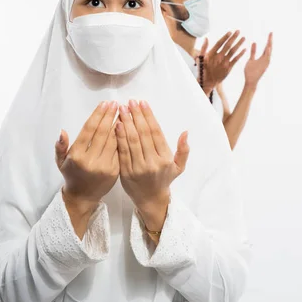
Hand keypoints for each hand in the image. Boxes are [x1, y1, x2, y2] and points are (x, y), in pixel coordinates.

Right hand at [55, 101, 118, 210]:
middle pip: (103, 132)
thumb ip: (60, 146)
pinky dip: (123, 137)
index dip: (98, 115)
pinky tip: (126, 127)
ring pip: (114, 140)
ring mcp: (104, 166)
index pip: (89, 130)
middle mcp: (91, 160)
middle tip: (116, 103)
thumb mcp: (60, 161)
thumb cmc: (71, 175)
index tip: (105, 103)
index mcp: (77, 155)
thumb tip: (62, 131)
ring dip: (119, 124)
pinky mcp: (115, 171)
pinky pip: (120, 150)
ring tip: (123, 111)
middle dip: (110, 116)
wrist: (83, 197)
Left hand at [116, 100, 188, 231]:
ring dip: (126, 123)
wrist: (150, 200)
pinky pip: (122, 151)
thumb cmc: (164, 179)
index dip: (148, 116)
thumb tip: (185, 132)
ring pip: (131, 141)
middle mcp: (152, 163)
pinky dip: (119, 137)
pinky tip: (116, 125)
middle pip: (142, 134)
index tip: (142, 103)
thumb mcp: (178, 167)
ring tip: (122, 109)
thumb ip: (183, 150)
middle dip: (136, 116)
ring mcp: (138, 168)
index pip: (156, 132)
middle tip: (130, 102)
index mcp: (165, 159)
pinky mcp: (125, 172)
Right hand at [197, 31, 245, 92]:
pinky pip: (236, 59)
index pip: (219, 43)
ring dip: (239, 44)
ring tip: (244, 38)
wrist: (208, 82)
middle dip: (233, 38)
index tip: (230, 32)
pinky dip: (240, 54)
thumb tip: (206, 38)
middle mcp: (218, 57)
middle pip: (227, 45)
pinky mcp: (228, 68)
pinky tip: (245, 49)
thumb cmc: (203, 69)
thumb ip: (204, 48)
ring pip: (233, 51)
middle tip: (238, 31)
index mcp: (211, 54)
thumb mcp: (201, 58)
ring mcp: (224, 63)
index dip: (225, 37)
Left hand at [244, 32, 272, 88]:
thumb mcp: (251, 59)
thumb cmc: (250, 71)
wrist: (250, 81)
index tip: (270, 33)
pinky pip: (266, 59)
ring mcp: (265, 63)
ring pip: (268, 53)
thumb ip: (253, 51)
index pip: (266, 47)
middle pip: (269, 48)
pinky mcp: (264, 66)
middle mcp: (266, 59)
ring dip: (269, 45)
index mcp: (263, 58)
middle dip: (270, 40)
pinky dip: (267, 53)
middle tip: (271, 32)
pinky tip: (268, 47)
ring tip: (270, 37)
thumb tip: (254, 42)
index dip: (268, 40)